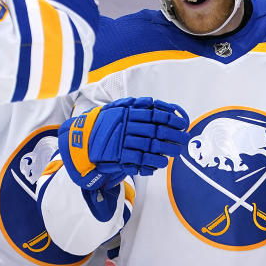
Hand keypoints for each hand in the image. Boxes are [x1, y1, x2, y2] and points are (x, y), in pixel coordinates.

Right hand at [59, 97, 189, 189]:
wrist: (80, 141)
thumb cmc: (102, 125)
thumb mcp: (115, 109)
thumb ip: (134, 105)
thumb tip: (153, 102)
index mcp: (126, 112)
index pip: (154, 114)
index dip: (171, 119)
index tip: (182, 123)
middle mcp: (125, 125)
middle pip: (156, 130)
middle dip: (173, 135)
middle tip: (185, 139)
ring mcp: (121, 141)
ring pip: (150, 145)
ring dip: (166, 150)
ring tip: (176, 153)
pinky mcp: (118, 156)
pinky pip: (139, 159)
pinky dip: (152, 162)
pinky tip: (161, 163)